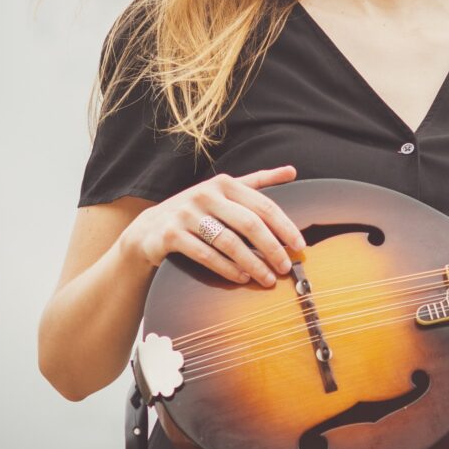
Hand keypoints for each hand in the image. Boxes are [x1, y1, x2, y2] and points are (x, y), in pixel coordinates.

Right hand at [122, 166, 304, 286]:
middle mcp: (205, 195)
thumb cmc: (197, 211)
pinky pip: (206, 254)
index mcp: (224, 183)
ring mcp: (186, 214)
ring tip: (267, 278)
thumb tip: (292, 171)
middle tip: (285, 267)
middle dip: (271, 248)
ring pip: (228, 242)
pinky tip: (241, 278)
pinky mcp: (171, 234)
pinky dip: (227, 268)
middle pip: (248, 223)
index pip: (262, 204)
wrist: (149, 229)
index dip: (284, 226)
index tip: (299, 245)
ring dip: (252, 263)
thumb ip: (258, 181)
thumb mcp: (225, 192)